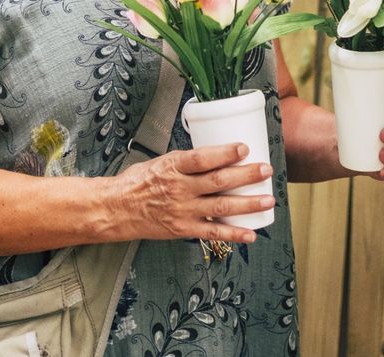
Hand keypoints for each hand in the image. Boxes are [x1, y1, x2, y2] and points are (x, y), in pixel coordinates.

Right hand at [117, 143, 274, 243]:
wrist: (115, 210)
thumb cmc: (137, 183)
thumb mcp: (161, 162)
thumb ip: (187, 161)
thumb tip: (216, 155)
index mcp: (173, 167)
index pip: (202, 158)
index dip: (224, 153)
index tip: (244, 148)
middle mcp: (179, 189)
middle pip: (218, 181)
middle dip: (246, 176)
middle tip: (266, 170)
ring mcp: (183, 211)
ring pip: (221, 206)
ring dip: (247, 204)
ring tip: (268, 200)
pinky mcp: (183, 229)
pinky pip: (212, 232)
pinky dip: (233, 234)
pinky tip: (251, 234)